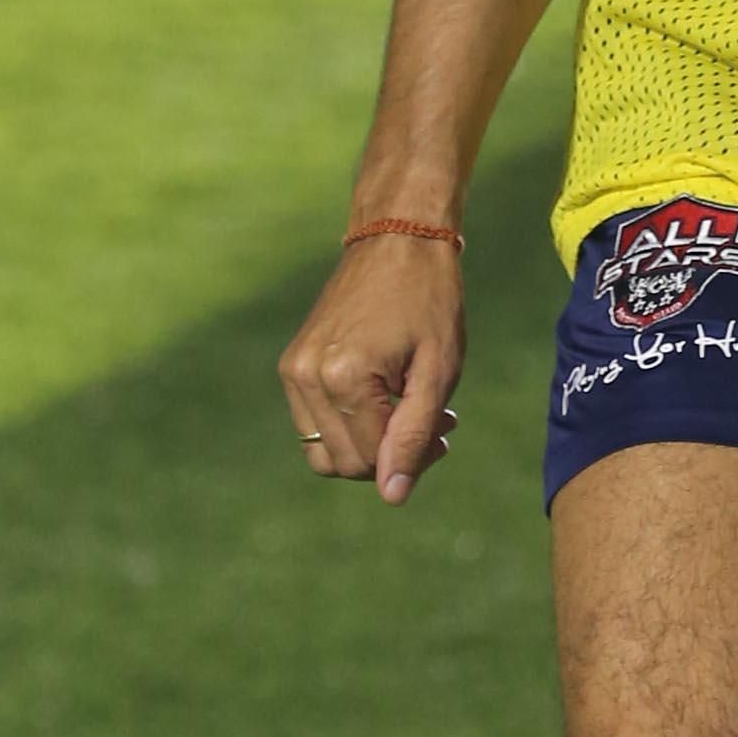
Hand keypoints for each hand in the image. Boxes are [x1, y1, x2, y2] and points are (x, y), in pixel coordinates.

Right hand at [279, 238, 464, 503]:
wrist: (397, 240)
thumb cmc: (429, 300)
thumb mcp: (438, 372)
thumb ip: (414, 436)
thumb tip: (392, 496)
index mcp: (343, 379)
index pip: (370, 462)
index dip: (411, 459)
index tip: (445, 426)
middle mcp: (306, 378)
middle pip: (344, 463)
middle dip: (390, 455)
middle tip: (436, 422)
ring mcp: (293, 371)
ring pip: (324, 450)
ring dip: (369, 443)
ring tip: (412, 409)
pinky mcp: (292, 364)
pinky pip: (315, 423)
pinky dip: (350, 423)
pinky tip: (386, 396)